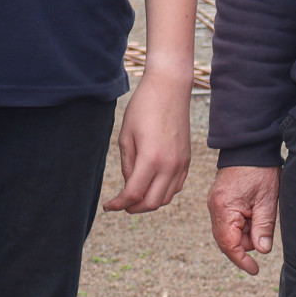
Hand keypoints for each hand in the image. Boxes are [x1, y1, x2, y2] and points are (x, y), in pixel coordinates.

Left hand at [104, 71, 191, 213]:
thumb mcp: (126, 135)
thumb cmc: (143, 107)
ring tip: (134, 195)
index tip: (108, 206)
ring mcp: (181, 164)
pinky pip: (176, 186)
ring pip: (166, 198)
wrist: (169, 88)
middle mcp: (170, 166)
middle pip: (151, 203)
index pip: (134, 194)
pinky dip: (163, 192)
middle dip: (133, 208)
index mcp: (151, 159)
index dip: (119, 204)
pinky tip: (151, 185)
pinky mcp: (187, 160)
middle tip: (121, 204)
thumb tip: (130, 185)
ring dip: (149, 202)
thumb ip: (127, 164)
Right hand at [207, 165, 280, 274]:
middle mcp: (214, 208)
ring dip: (245, 232)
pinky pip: (227, 221)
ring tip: (260, 215)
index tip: (255, 270)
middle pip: (227, 240)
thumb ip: (263, 227)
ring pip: (228, 231)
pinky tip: (253, 212)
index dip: (242, 260)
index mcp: (224, 209)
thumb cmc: (260, 171)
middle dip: (246, 243)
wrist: (249, 147)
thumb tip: (261, 250)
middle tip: (263, 233)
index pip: (229, 245)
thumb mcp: (267, 200)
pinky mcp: (219, 199)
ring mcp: (214, 203)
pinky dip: (241, 223)